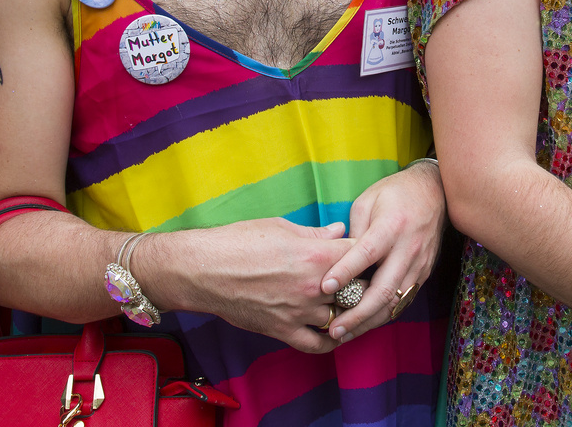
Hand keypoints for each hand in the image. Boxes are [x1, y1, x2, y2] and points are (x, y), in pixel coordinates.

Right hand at [145, 218, 354, 353]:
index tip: (367, 251)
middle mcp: (313, 286)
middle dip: (360, 283)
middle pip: (357, 289)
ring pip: (341, 317)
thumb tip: (339, 231)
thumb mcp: (281, 227)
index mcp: (316, 255)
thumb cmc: (239, 241)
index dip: (366, 252)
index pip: (360, 255)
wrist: (203, 270)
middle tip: (362, 278)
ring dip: (345, 310)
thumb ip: (316, 234)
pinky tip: (334, 333)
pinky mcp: (283, 331)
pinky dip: (330, 340)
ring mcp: (299, 312)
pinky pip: (317, 344)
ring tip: (347, 303)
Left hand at [320, 159, 446, 341]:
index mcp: (391, 226)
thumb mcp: (367, 201)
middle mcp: (408, 249)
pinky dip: (383, 315)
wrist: (435, 192)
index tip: (324, 287)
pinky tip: (364, 324)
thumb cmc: (395, 193)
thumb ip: (354, 232)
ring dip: (369, 322)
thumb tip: (339, 262)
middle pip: (384, 290)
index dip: (345, 272)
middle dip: (357, 314)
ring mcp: (419, 264)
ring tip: (344, 334)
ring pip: (395, 303)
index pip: (366, 254)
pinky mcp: (423, 274)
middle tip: (334, 330)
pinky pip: (402, 301)